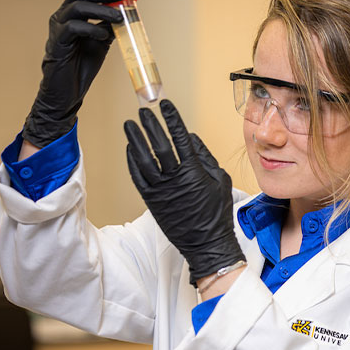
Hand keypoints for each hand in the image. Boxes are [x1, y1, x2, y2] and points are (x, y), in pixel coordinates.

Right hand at [23, 0, 128, 146]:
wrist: (67, 94)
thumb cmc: (81, 67)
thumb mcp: (101, 43)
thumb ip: (109, 27)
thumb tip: (125, 15)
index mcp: (73, 15)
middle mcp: (62, 17)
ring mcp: (58, 29)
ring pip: (76, 7)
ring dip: (100, 8)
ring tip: (119, 15)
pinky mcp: (57, 44)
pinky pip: (72, 28)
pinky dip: (90, 28)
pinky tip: (104, 34)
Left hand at [125, 99, 244, 283]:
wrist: (206, 243)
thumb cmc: (216, 214)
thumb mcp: (220, 181)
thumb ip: (206, 158)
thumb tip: (191, 139)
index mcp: (194, 172)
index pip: (180, 138)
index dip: (172, 120)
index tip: (165, 106)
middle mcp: (175, 178)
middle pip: (159, 145)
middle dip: (150, 125)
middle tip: (143, 111)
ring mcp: (160, 189)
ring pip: (143, 159)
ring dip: (135, 140)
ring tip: (129, 125)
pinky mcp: (151, 200)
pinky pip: (137, 177)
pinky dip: (132, 162)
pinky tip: (130, 150)